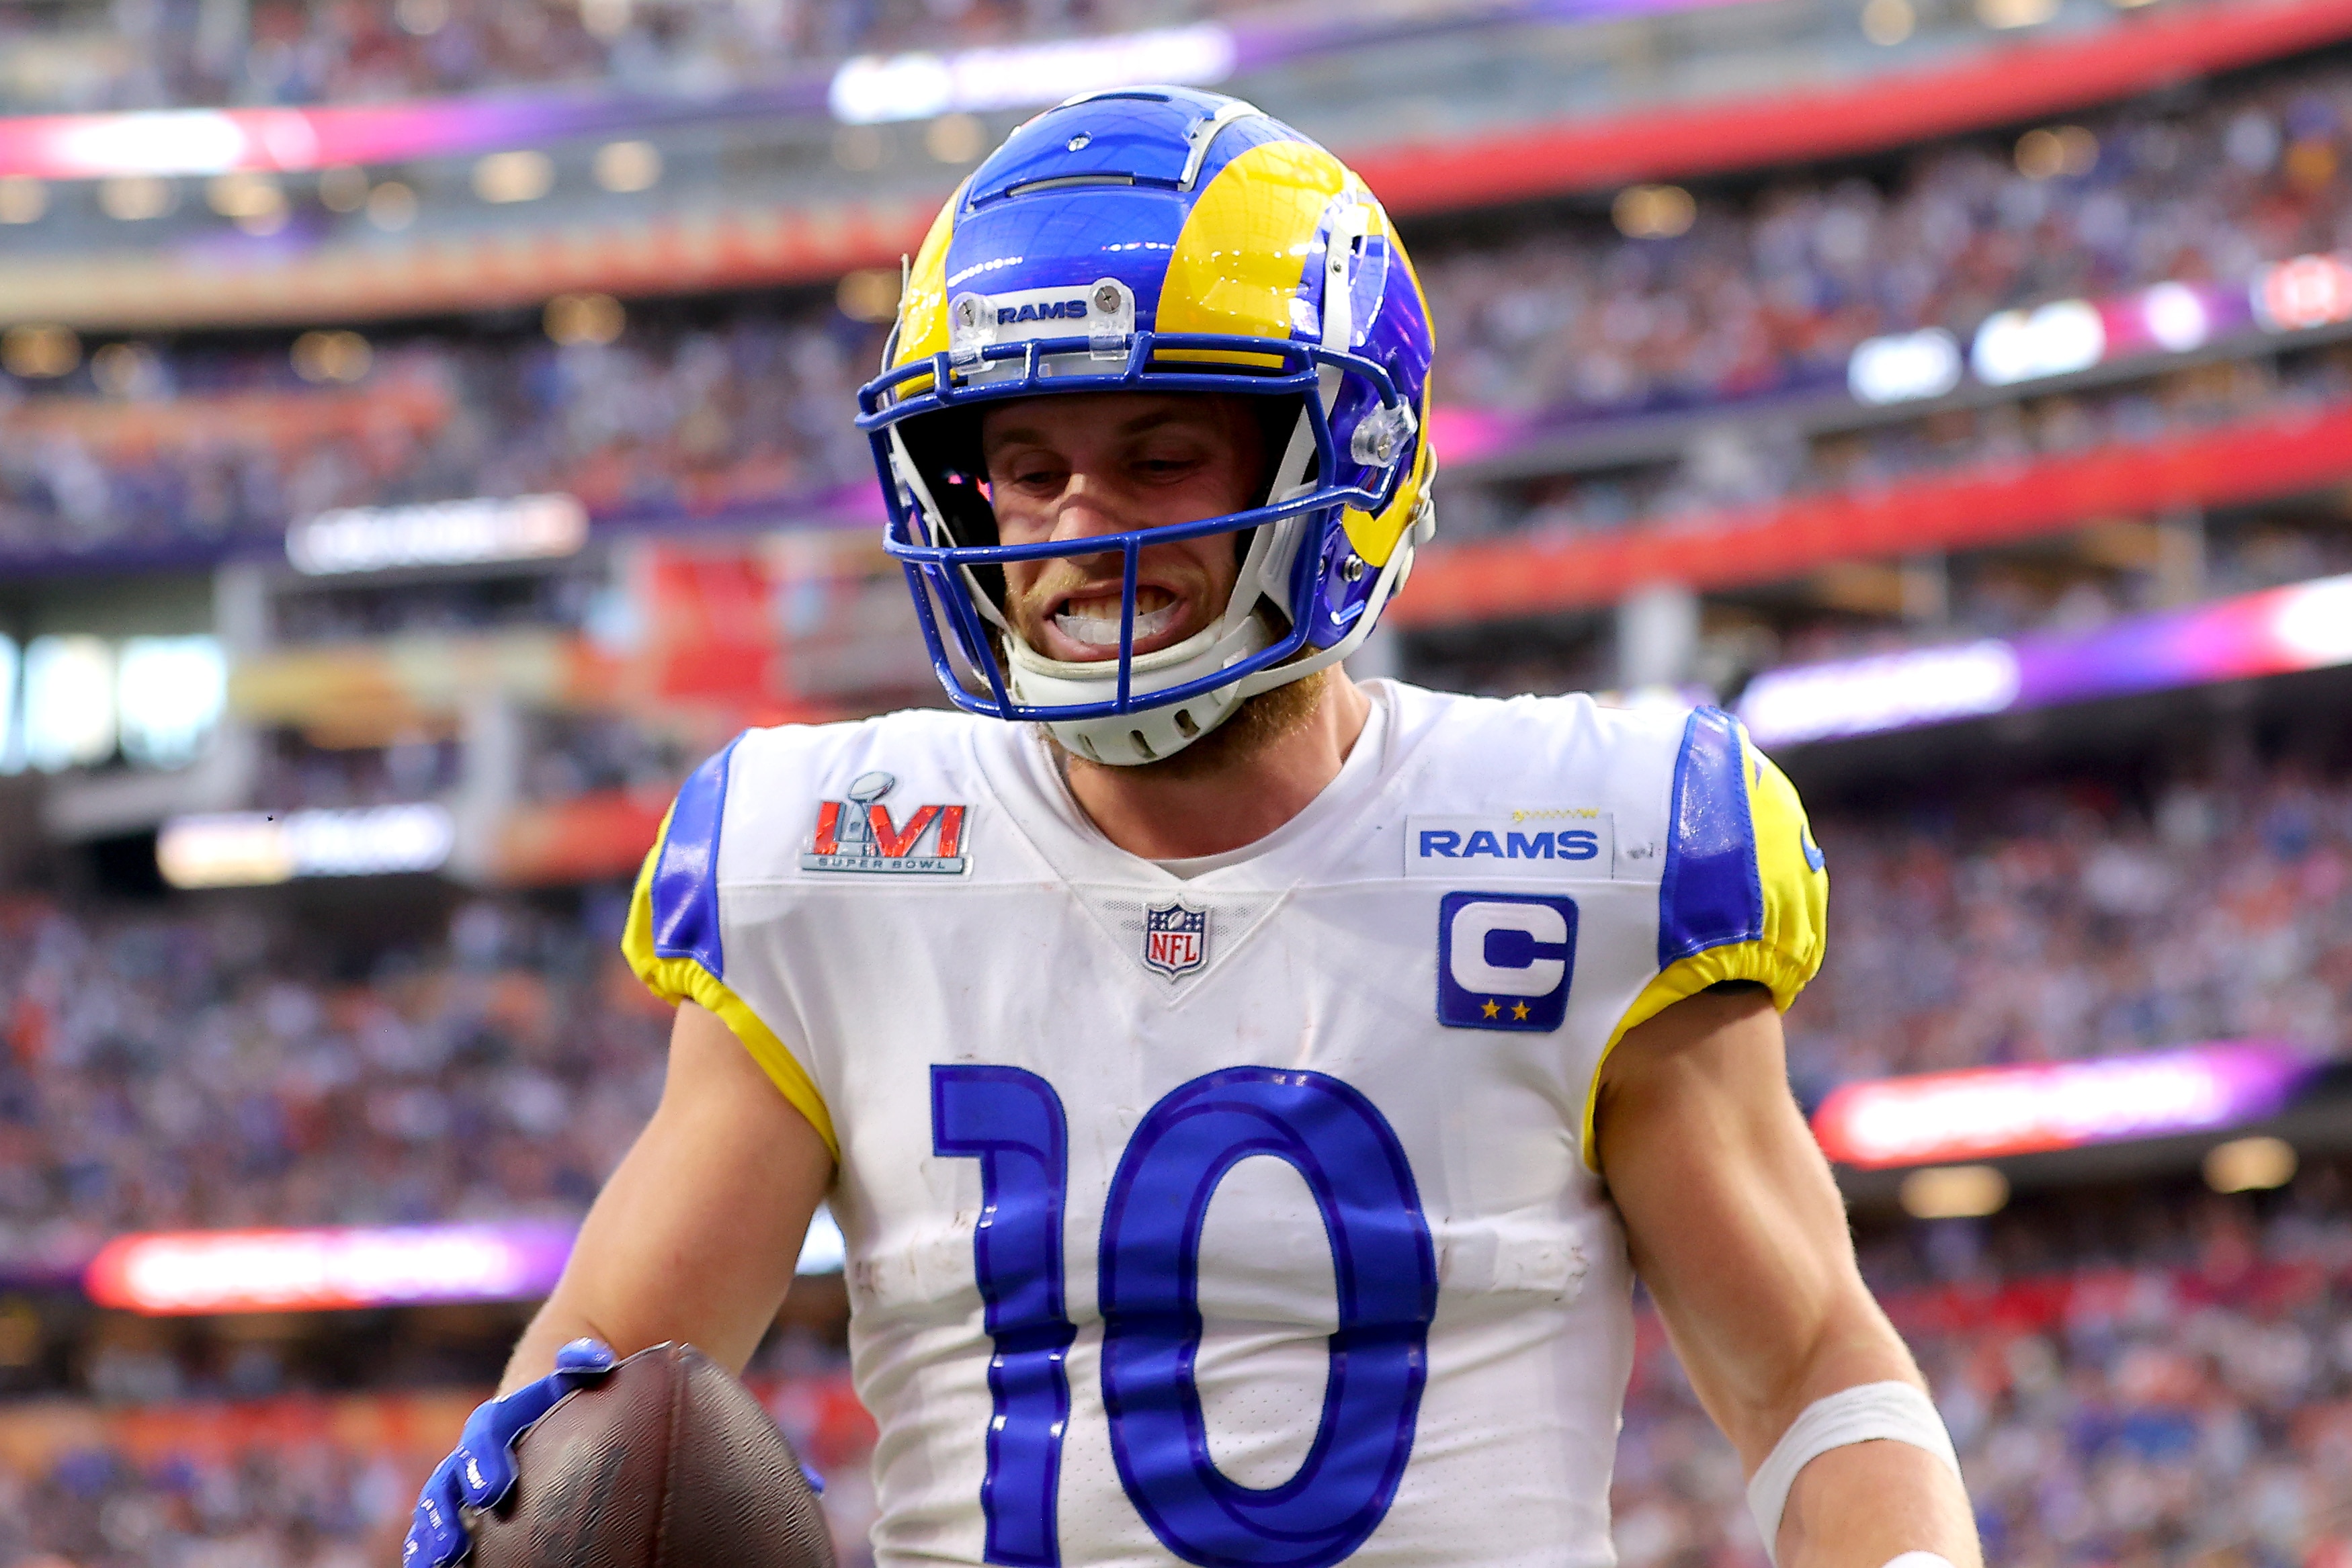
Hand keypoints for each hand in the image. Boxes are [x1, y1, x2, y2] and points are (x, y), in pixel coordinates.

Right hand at [404, 1338, 617, 1567]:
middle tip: (458, 1542)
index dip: (486, 1461)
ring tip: (441, 1562)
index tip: (497, 1490)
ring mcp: (456, 1484)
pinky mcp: (453, 1511)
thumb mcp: (572, 1382)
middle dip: (450, 1511)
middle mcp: (469, 1453)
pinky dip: (423, 1548)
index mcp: (498, 1420)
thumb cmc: (560, 1402)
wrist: (536, 1414)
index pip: (486, 1435)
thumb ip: (582, 1364)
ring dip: (432, 1535)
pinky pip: (429, 1531)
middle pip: (450, 1478)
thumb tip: (593, 1359)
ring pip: (434, 1507)